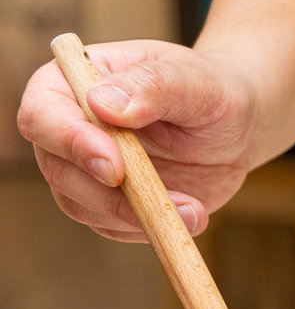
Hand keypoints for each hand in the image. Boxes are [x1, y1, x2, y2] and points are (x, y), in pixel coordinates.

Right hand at [17, 40, 258, 241]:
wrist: (237, 129)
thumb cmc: (212, 91)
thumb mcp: (194, 80)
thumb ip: (152, 85)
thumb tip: (105, 103)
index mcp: (75, 81)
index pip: (43, 114)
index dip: (70, 143)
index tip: (115, 167)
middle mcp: (70, 126)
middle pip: (56, 168)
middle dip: (105, 193)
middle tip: (161, 202)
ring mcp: (86, 168)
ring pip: (80, 205)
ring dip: (135, 216)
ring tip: (194, 209)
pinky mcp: (110, 201)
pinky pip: (112, 226)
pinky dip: (149, 228)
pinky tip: (190, 214)